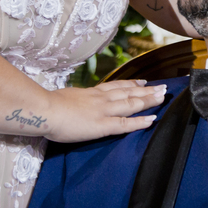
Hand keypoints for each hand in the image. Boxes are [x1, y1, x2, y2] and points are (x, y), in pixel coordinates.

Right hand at [41, 80, 167, 142]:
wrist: (44, 110)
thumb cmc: (47, 106)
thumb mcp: (64, 98)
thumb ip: (73, 101)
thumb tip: (72, 102)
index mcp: (91, 93)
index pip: (115, 87)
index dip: (130, 84)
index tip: (142, 82)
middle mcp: (101, 99)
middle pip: (128, 93)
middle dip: (146, 90)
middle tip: (162, 87)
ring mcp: (103, 111)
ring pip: (131, 104)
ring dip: (148, 100)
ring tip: (162, 96)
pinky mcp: (103, 125)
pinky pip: (126, 124)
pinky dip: (140, 121)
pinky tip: (152, 119)